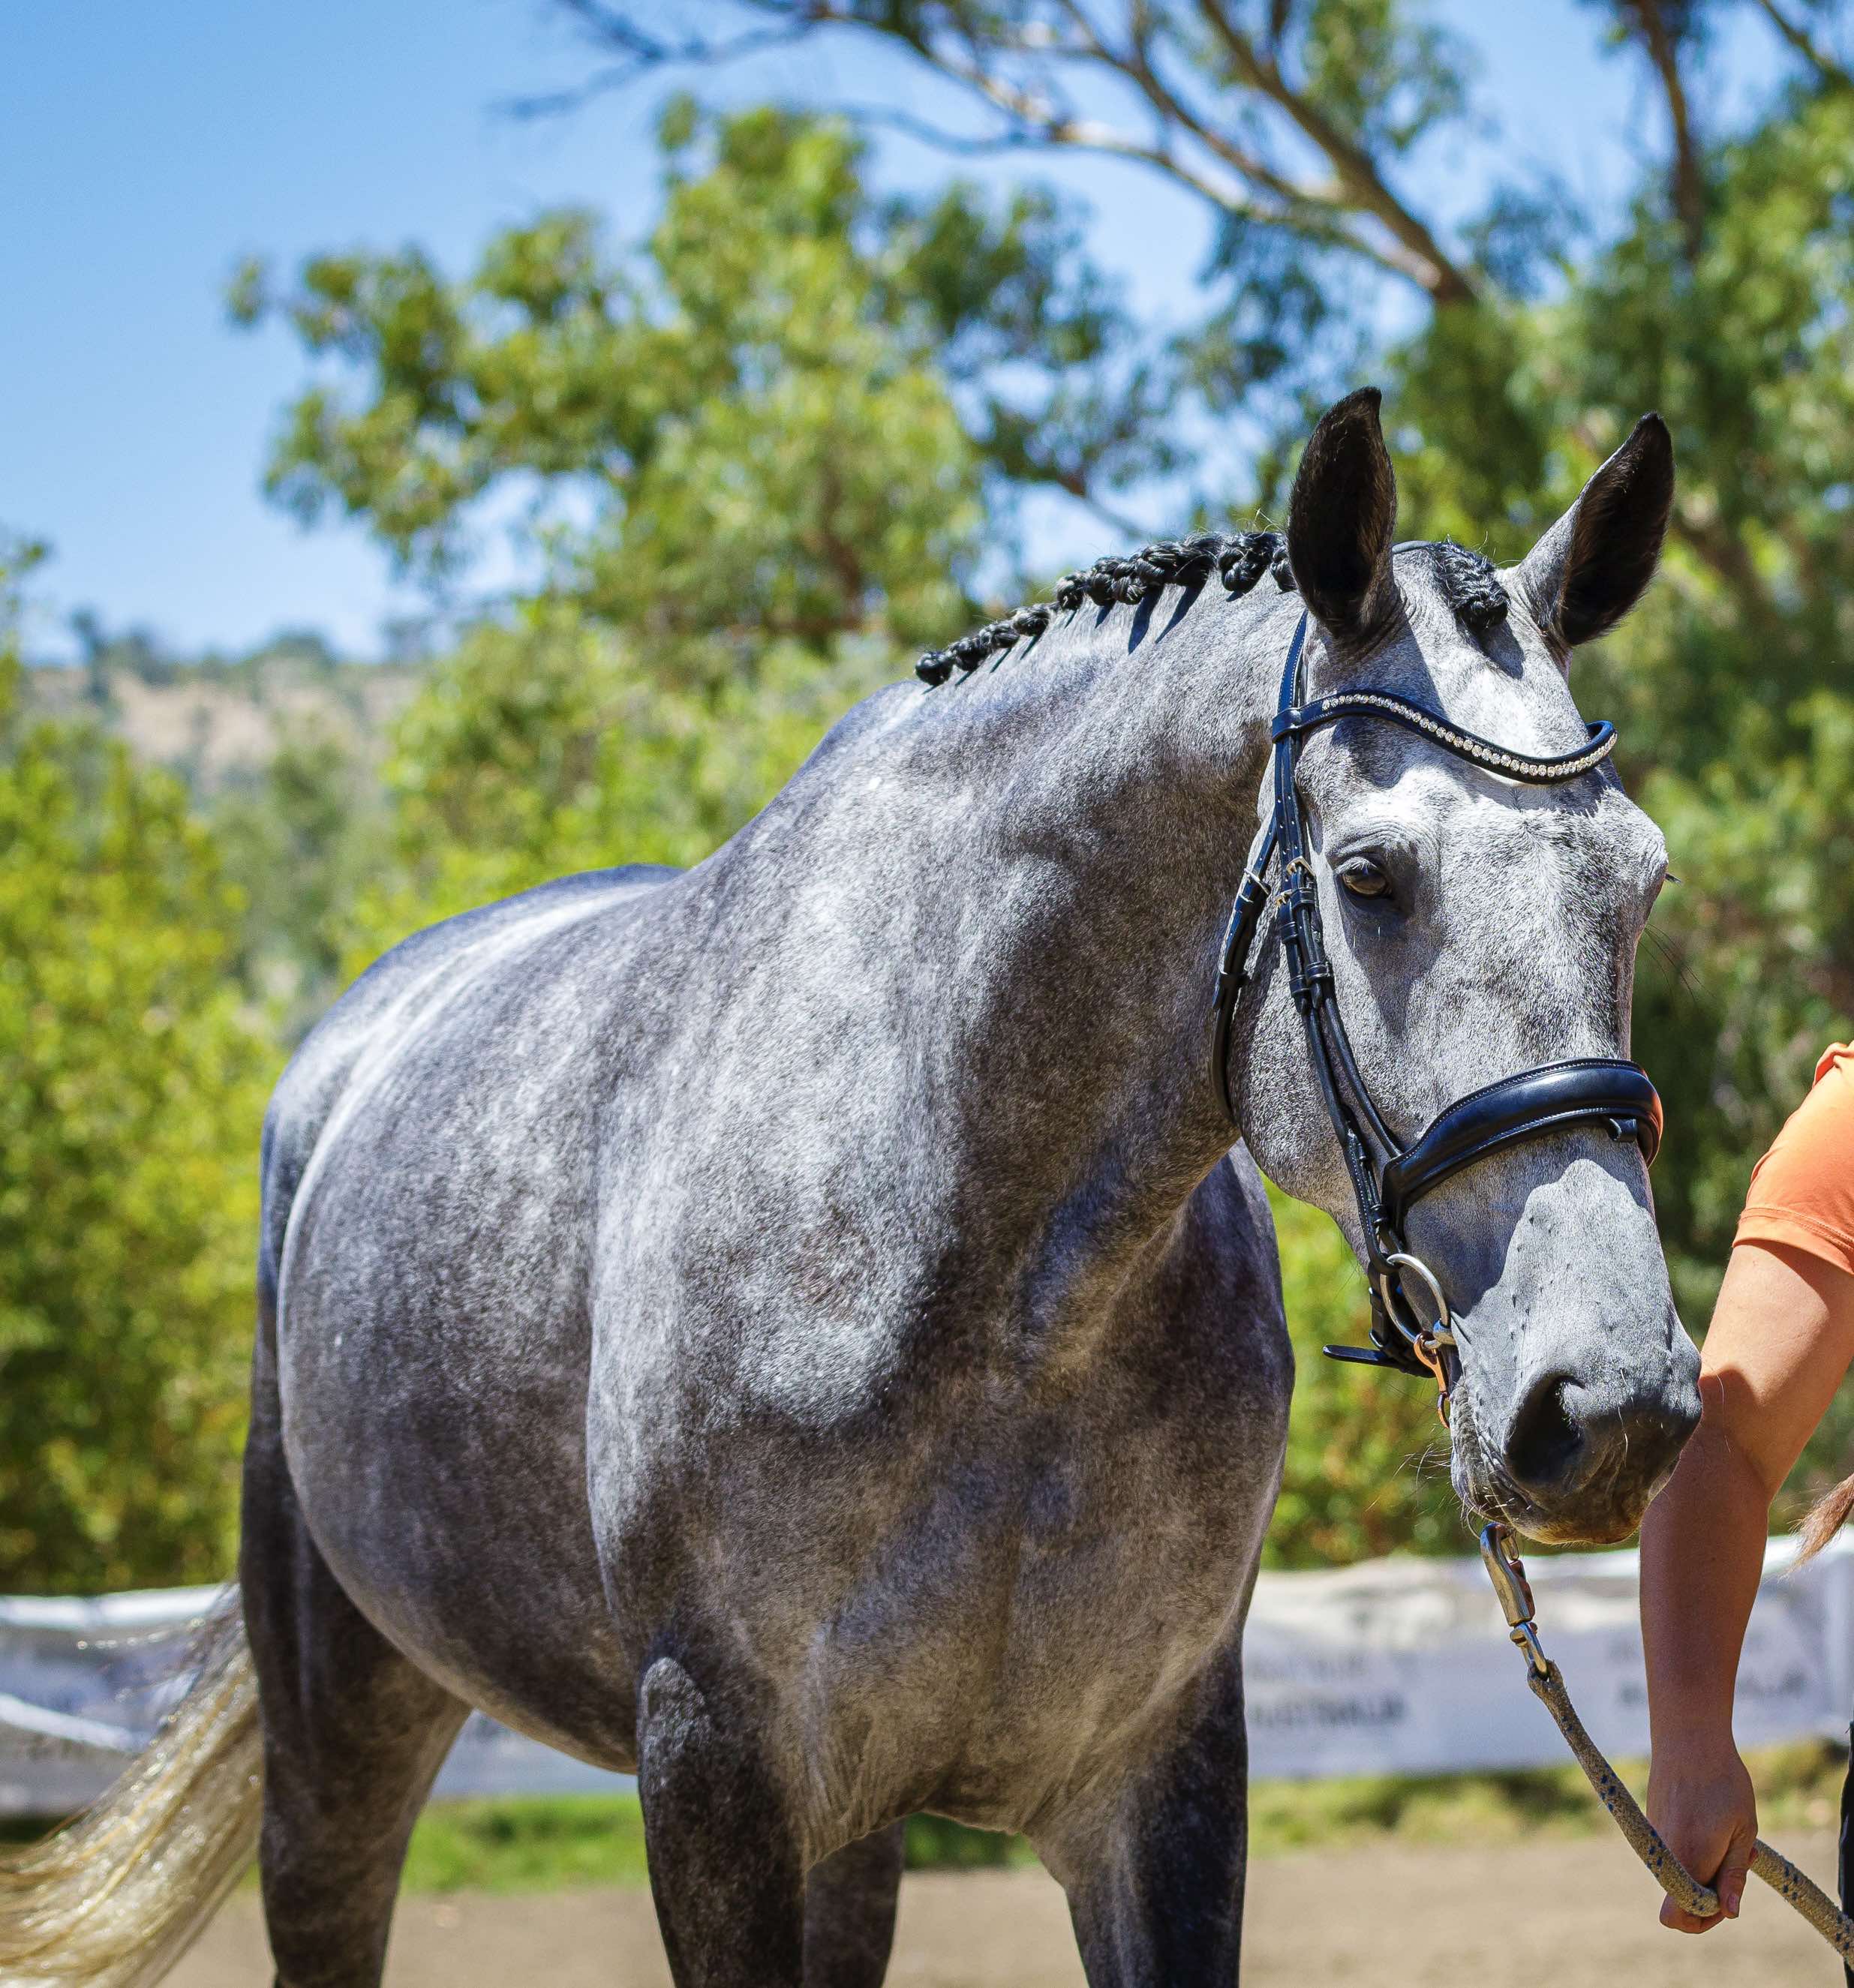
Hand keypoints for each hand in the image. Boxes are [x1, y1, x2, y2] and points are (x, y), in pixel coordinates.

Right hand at [1647, 1739, 1757, 1933]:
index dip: (1704, 1920)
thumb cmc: (1723, 1782)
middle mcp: (1664, 1852)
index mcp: (1688, 1860)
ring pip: (1681, 1872)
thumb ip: (1733, 1875)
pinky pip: (1675, 1851)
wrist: (1688, 1735)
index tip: (1727, 1899)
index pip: (1676, 1917)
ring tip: (1732, 1835)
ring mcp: (1656, 1836)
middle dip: (1713, 1890)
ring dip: (1706, 1866)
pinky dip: (1694, 1847)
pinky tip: (1713, 1820)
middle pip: (1682, 1897)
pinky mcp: (1653, 1821)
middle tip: (1742, 1859)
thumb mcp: (1744, 1832)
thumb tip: (1730, 1913)